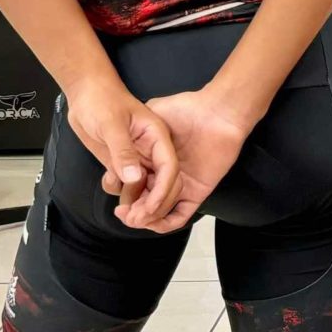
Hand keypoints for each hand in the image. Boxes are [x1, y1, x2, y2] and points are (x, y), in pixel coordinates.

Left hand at [65, 81, 179, 230]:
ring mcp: (137, 157)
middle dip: (150, 203)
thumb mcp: (111, 124)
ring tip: (122, 211)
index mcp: (157, 136)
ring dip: (135, 200)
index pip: (169, 168)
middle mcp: (151, 150)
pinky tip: (108, 182)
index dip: (164, 191)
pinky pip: (126, 183)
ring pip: (144, 186)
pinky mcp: (122, 161)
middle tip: (134, 218)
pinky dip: (119, 190)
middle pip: (161, 182)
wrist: (85, 92)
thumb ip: (123, 151)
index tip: (151, 209)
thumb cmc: (101, 99)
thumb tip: (133, 179)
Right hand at [114, 86, 257, 234]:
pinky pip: (180, 215)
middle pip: (143, 201)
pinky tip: (153, 219)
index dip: (122, 191)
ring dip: (146, 218)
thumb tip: (119, 137)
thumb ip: (136, 126)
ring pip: (159, 212)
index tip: (113, 191)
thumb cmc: (188, 108)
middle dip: (131, 210)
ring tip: (134, 216)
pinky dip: (166, 223)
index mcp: (152, 160)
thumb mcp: (154, 112)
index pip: (133, 183)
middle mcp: (164, 175)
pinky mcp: (196, 192)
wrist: (218, 112)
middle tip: (122, 212)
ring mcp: (180, 185)